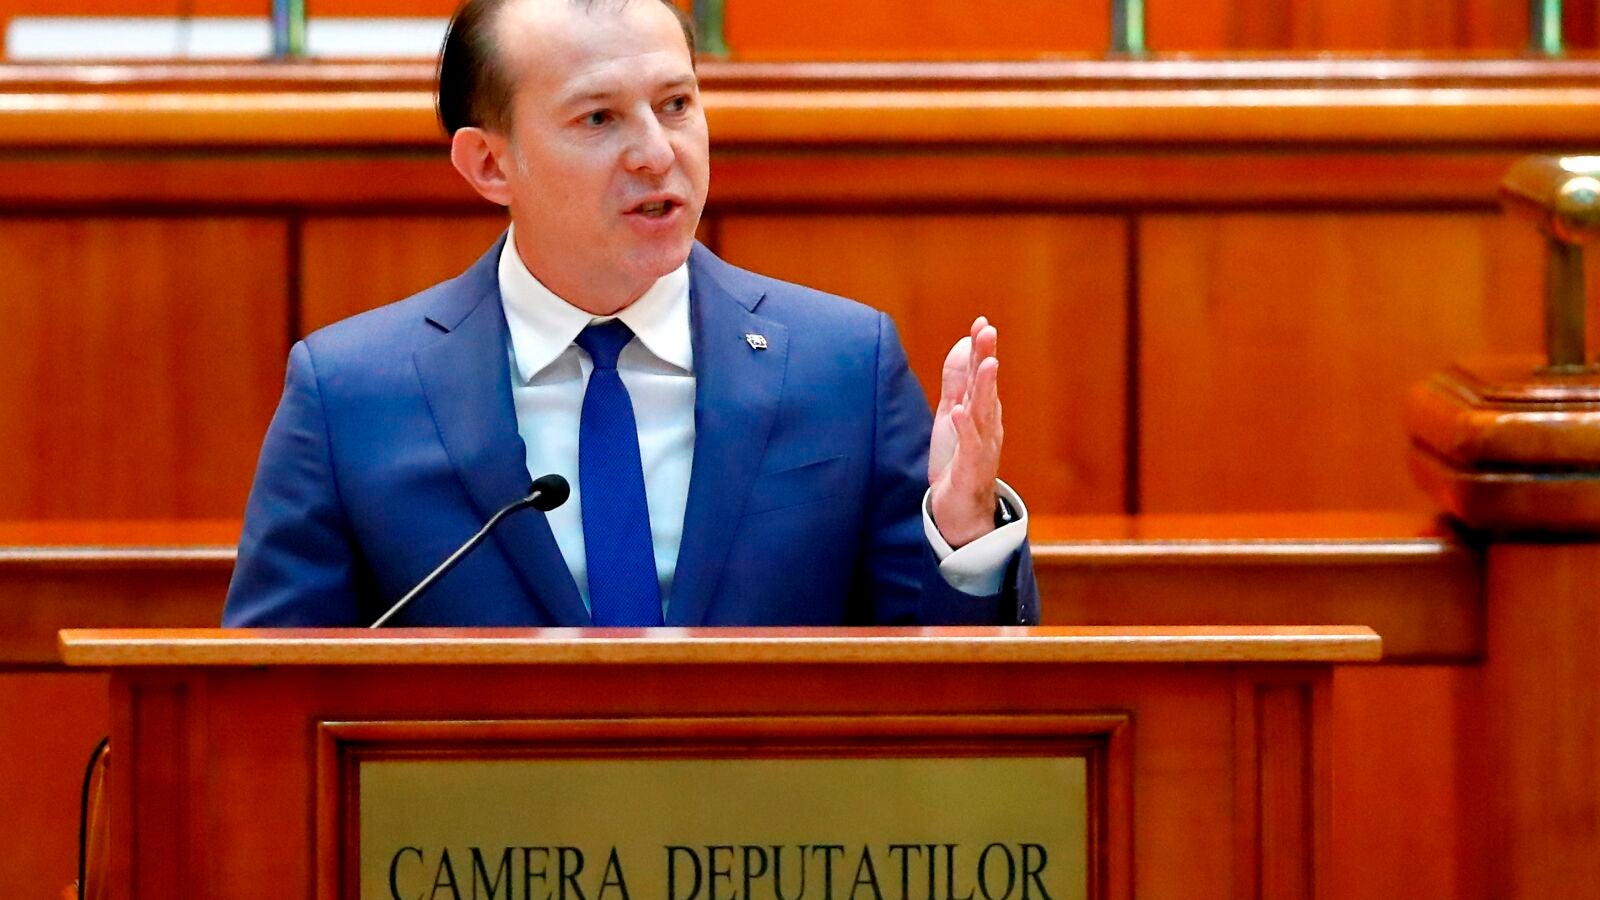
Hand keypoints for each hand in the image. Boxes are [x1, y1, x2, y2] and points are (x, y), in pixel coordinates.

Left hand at [929, 316, 1001, 548]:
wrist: (959, 511)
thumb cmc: (958, 461)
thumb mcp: (952, 414)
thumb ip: (956, 382)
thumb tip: (962, 345)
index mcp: (981, 412)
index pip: (981, 375)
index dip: (981, 349)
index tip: (981, 322)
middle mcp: (987, 426)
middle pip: (987, 388)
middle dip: (987, 358)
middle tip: (988, 331)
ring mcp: (981, 447)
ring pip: (983, 413)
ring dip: (984, 388)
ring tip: (985, 363)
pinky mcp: (970, 468)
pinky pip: (969, 446)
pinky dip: (964, 428)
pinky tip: (957, 411)